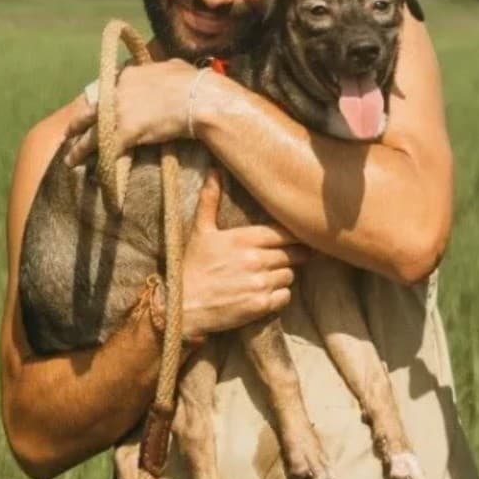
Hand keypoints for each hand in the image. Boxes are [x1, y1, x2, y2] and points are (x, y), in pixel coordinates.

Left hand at [63, 59, 202, 166]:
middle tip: (71, 131)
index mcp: (129, 76)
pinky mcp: (125, 133)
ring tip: (69, 157)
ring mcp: (119, 113)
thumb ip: (164, 69)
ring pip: (91, 131)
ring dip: (78, 146)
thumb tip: (170, 69)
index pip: (109, 88)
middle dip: (79, 122)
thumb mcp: (175, 67)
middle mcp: (118, 92)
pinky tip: (81, 166)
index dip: (104, 100)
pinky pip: (102, 148)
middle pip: (92, 109)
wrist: (199, 99)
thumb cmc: (194, 83)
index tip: (102, 108)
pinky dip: (89, 158)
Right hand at [179, 170, 309, 340]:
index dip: (293, 236)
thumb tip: (214, 171)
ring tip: (268, 275)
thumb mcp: (199, 231)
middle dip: (291, 255)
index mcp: (244, 239)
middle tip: (285, 257)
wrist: (181, 307)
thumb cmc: (191, 267)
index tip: (298, 237)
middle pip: (293, 254)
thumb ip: (210, 200)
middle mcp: (255, 260)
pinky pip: (285, 296)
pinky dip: (280, 295)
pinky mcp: (260, 305)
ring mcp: (259, 283)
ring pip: (290, 274)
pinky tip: (265, 292)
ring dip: (284, 275)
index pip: (285, 233)